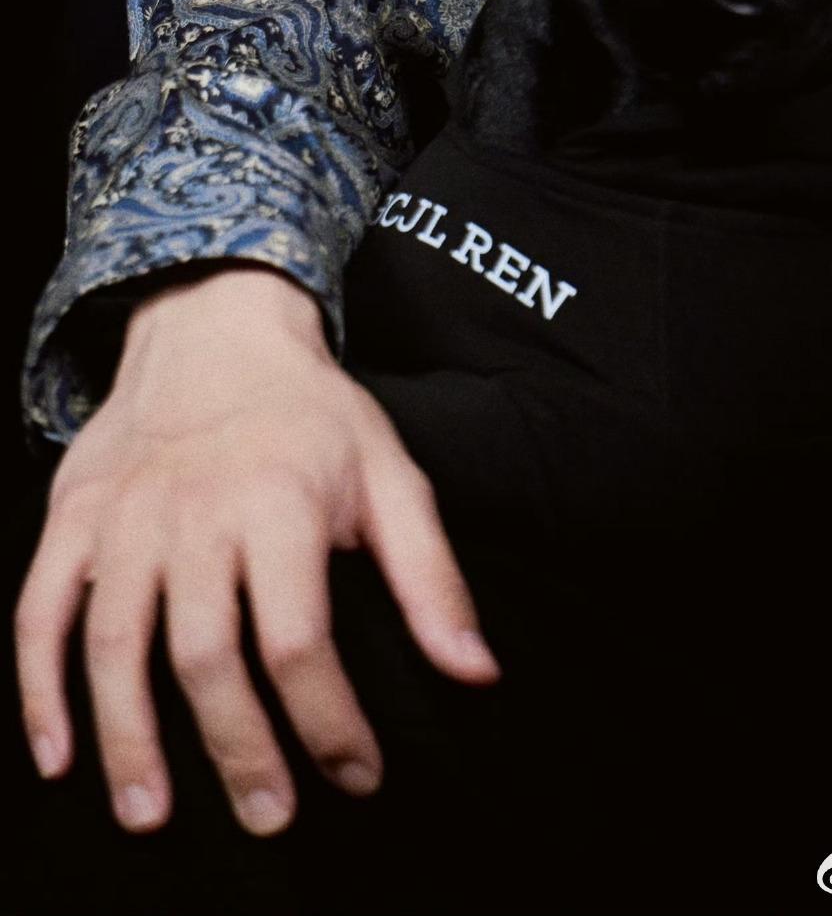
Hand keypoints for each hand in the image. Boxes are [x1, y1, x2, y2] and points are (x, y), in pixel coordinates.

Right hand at [16, 265, 497, 837]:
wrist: (215, 325)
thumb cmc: (311, 414)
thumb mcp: (390, 473)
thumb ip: (431, 577)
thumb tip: (477, 671)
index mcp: (281, 503)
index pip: (299, 639)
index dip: (329, 720)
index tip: (358, 775)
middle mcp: (196, 514)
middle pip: (206, 657)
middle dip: (237, 750)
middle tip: (266, 817)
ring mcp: (125, 520)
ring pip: (115, 647)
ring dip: (130, 740)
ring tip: (151, 815)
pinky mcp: (72, 521)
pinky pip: (41, 615)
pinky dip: (40, 690)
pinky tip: (59, 757)